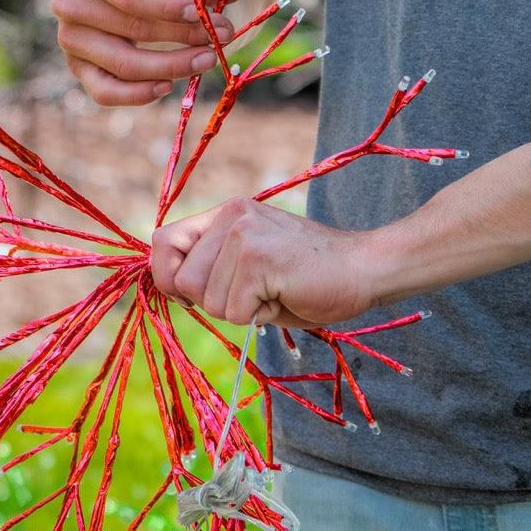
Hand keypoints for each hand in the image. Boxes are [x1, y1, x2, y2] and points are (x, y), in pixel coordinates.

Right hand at [52, 0, 240, 105]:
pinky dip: (138, 94)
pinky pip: (105, 92)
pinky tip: (167, 86)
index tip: (204, 14)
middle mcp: (68, 2)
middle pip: (131, 30)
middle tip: (222, 35)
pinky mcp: (78, 67)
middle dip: (182, 36)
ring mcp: (69, 38)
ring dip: (171, 67)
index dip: (168, 9)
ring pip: (124, 65)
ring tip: (207, 59)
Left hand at [151, 198, 375, 327]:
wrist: (367, 268)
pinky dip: (259, 317)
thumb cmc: (309, 276)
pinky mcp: (258, 259)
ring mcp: (243, 235)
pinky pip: (235, 312)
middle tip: (254, 294)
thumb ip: (213, 268)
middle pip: (182, 280)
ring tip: (274, 292)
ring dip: (241, 310)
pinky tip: (286, 295)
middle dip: (214, 301)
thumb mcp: (250, 264)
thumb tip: (171, 286)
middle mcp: (231, 217)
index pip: (163, 242)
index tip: (191, 294)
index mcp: (226, 214)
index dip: (168, 275)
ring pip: (209, 301)